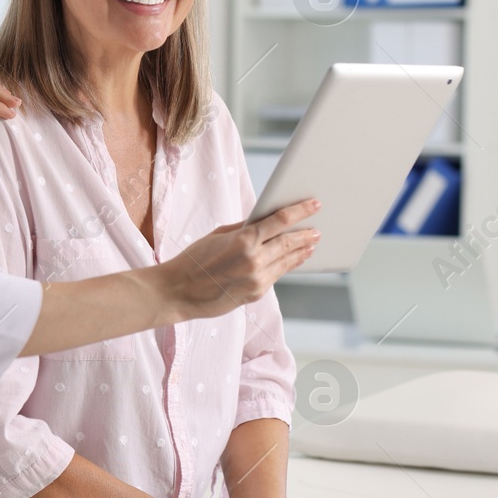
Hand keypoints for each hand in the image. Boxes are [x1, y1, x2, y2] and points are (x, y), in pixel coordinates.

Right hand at [161, 200, 320, 317]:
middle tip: (318, 229)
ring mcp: (257, 279)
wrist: (179, 291)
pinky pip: (276, 276)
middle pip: (289, 242)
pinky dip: (288, 265)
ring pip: (287, 261)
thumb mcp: (218, 235)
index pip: (280, 221)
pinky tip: (295, 260)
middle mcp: (254, 259)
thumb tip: (266, 221)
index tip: (315, 204)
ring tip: (311, 244)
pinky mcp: (256, 293)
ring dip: (301, 251)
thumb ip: (244, 229)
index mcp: (244, 240)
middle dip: (306, 234)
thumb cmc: (195, 260)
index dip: (301, 211)